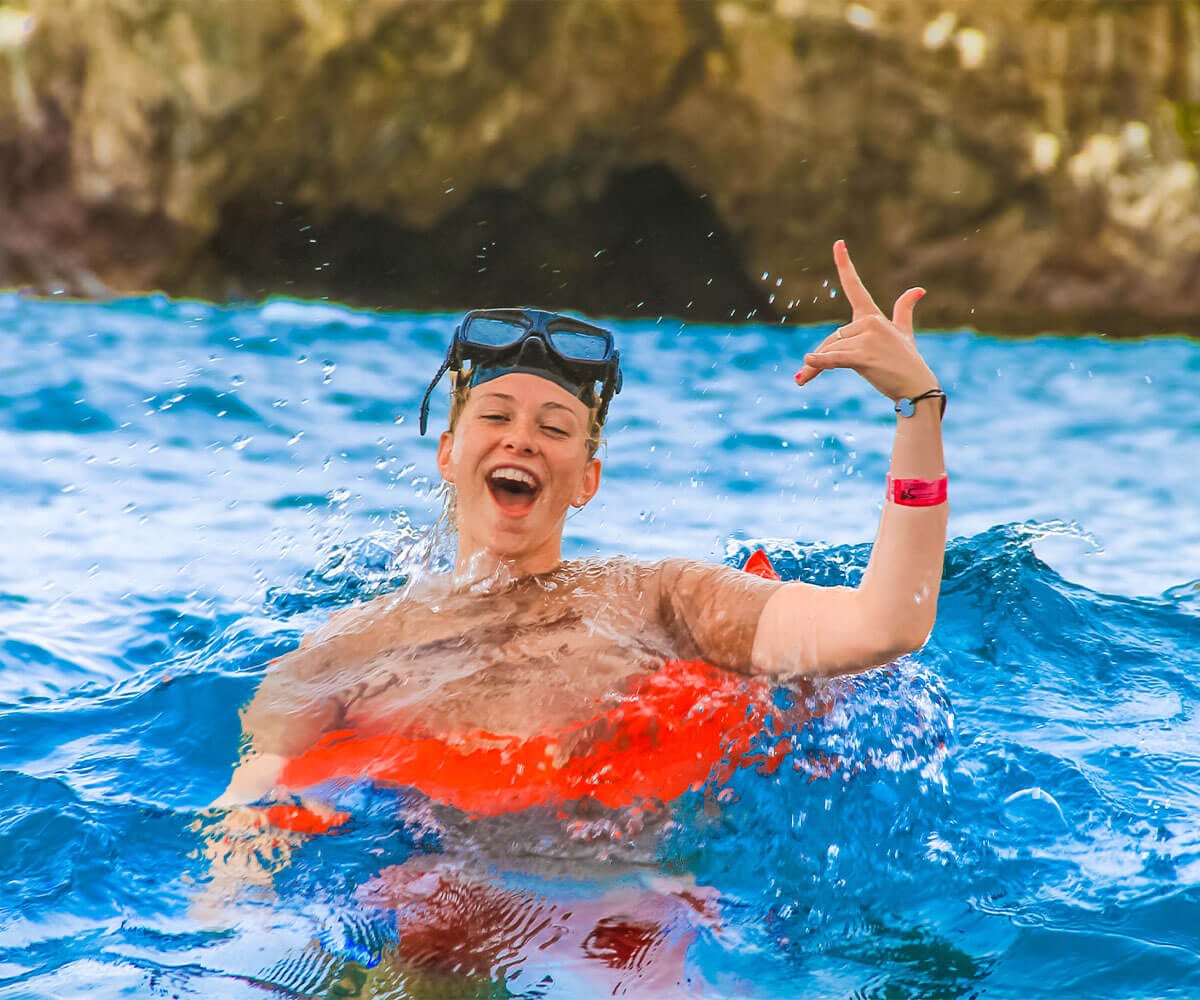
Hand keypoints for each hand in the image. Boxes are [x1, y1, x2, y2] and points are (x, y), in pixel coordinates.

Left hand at [793, 240, 937, 400]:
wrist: (917, 388)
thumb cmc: (907, 361)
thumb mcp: (904, 333)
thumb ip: (904, 311)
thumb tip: (918, 289)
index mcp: (873, 316)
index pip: (855, 287)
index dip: (845, 264)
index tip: (838, 243)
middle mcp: (870, 322)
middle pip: (832, 338)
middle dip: (820, 356)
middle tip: (803, 376)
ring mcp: (868, 338)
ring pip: (831, 350)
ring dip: (815, 367)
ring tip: (807, 380)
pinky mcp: (864, 356)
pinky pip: (834, 358)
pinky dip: (818, 362)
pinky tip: (806, 362)